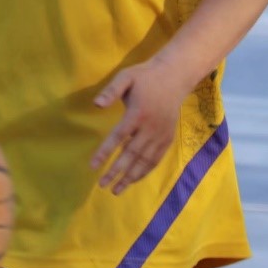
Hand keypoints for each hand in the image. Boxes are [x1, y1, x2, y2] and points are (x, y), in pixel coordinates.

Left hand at [89, 62, 187, 194]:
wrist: (175, 77)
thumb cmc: (146, 77)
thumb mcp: (126, 77)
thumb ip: (111, 91)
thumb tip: (96, 104)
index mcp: (137, 113)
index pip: (118, 137)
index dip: (105, 152)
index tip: (93, 166)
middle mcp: (150, 128)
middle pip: (131, 154)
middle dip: (116, 171)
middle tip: (102, 185)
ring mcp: (160, 135)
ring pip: (145, 161)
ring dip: (130, 177)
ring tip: (117, 190)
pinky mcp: (168, 138)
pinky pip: (156, 159)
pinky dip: (145, 171)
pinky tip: (134, 179)